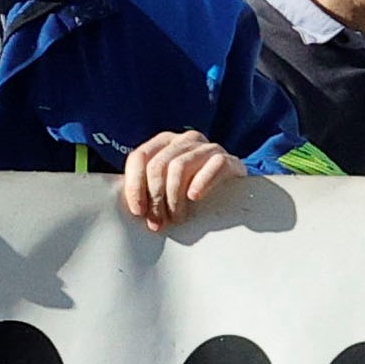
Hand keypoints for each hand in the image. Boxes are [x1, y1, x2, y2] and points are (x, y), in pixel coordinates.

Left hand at [119, 131, 244, 231]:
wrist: (233, 185)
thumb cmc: (193, 187)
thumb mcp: (168, 185)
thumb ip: (149, 189)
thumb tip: (131, 210)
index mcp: (163, 142)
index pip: (139, 157)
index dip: (134, 185)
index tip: (138, 211)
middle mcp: (183, 140)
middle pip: (158, 165)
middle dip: (155, 198)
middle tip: (158, 222)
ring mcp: (206, 147)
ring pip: (180, 166)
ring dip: (174, 197)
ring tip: (177, 218)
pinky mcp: (227, 158)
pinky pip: (212, 166)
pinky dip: (201, 182)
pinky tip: (194, 197)